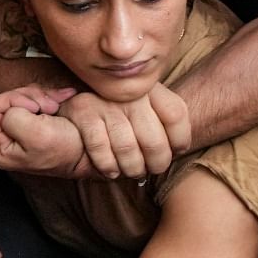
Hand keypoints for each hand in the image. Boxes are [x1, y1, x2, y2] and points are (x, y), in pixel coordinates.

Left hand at [0, 86, 83, 175]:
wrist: (90, 153)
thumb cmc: (67, 149)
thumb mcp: (37, 135)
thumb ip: (13, 118)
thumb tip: (9, 109)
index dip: (13, 101)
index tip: (36, 110)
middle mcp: (2, 140)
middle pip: (3, 99)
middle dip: (29, 97)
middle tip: (50, 107)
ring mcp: (15, 130)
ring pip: (17, 96)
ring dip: (40, 96)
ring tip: (56, 106)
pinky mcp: (28, 121)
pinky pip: (30, 97)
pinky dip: (46, 95)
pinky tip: (58, 100)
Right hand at [56, 85, 190, 179]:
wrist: (76, 94)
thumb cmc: (119, 112)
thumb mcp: (145, 107)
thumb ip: (164, 122)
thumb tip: (181, 151)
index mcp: (149, 86)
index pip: (175, 114)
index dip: (179, 140)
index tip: (175, 150)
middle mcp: (129, 92)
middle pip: (154, 141)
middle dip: (155, 164)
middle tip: (151, 168)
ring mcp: (105, 100)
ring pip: (128, 150)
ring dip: (132, 169)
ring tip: (132, 171)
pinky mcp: (83, 110)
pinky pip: (101, 150)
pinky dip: (108, 166)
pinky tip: (111, 169)